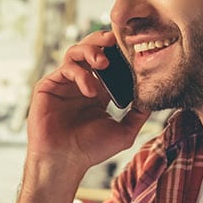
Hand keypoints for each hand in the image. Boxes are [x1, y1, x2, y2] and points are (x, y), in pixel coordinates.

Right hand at [26, 30, 150, 176]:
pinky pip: (65, 68)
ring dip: (91, 51)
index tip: (132, 47)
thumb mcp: (124, 132)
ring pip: (75, 52)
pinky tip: (91, 90)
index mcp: (98, 91)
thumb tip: (153, 97)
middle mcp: (80, 83)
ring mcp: (63, 83)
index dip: (118, 52)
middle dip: (102, 41)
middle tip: (115, 40)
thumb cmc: (91, 150)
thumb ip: (139, 114)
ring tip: (103, 63)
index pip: (109, 62)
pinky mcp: (48, 86)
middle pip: (91, 49)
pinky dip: (80, 74)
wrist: (64, 161)